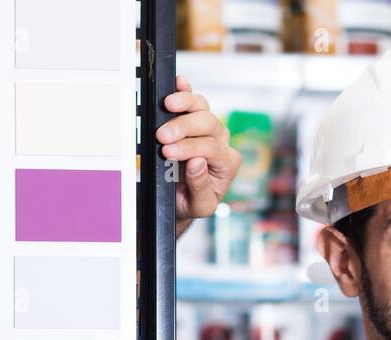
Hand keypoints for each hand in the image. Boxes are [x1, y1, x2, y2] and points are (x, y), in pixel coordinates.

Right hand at [158, 75, 241, 236]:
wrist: (183, 199)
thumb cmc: (192, 202)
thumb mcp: (200, 205)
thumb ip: (201, 186)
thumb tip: (196, 162)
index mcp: (227, 164)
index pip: (211, 149)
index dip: (189, 148)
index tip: (168, 152)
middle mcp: (221, 142)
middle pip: (209, 124)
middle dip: (184, 128)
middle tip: (162, 136)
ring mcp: (209, 128)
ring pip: (203, 108)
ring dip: (185, 103)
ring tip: (168, 104)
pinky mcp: (194, 119)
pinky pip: (194, 101)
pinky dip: (186, 90)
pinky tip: (179, 82)